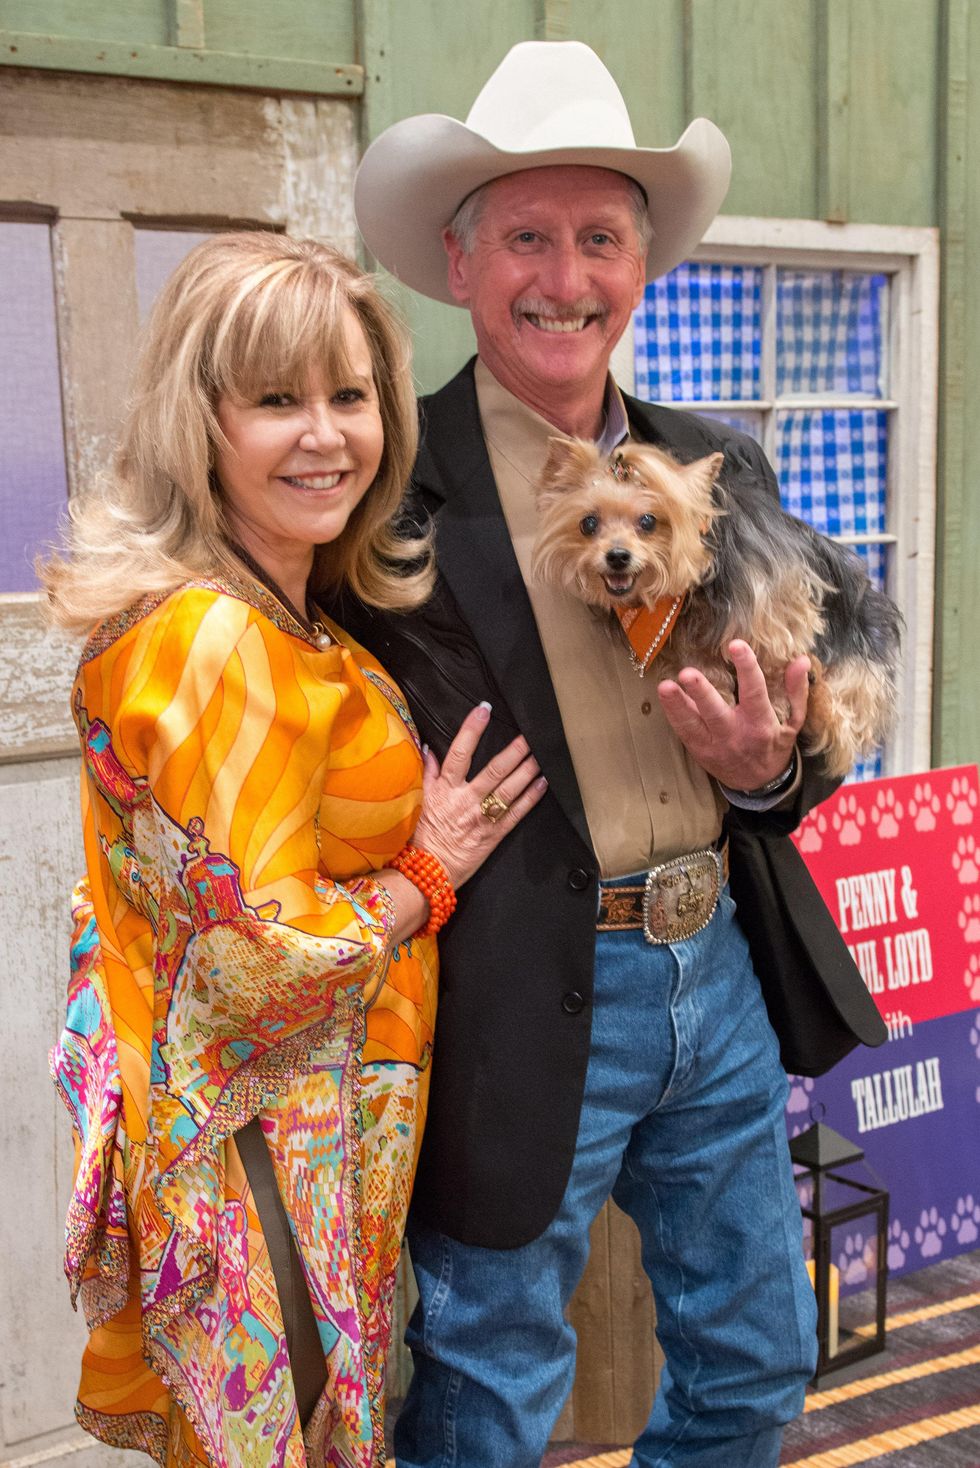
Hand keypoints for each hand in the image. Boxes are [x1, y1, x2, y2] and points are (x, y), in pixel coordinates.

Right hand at [411, 703, 546, 888]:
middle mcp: (466, 800)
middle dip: (513, 750)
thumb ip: (426, 774)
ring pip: (509, 789)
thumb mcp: (417, 800)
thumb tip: (428, 747)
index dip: (472, 730)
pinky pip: (516, 814)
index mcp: (445, 789)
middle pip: (494, 770)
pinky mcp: (494, 835)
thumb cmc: (420, 836)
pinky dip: (531, 798)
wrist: (426, 874)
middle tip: (529, 734)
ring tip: (541, 754)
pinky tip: (543, 783)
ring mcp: (482, 818)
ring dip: (527, 770)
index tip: (484, 710)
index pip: (459, 753)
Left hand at [657, 640, 808, 790]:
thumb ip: (796, 691)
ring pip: (693, 725)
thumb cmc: (775, 746)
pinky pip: (683, 732)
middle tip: (688, 673)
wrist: (759, 784)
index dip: (747, 668)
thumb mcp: (793, 722)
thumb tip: (801, 660)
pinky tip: (664, 695)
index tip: (736, 645)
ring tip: (665, 686)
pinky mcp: (699, 751)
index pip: (754, 693)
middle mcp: (736, 735)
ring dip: (677, 705)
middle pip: (716, 713)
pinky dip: (673, 713)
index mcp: (761, 725)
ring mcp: (714, 745)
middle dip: (701, 693)